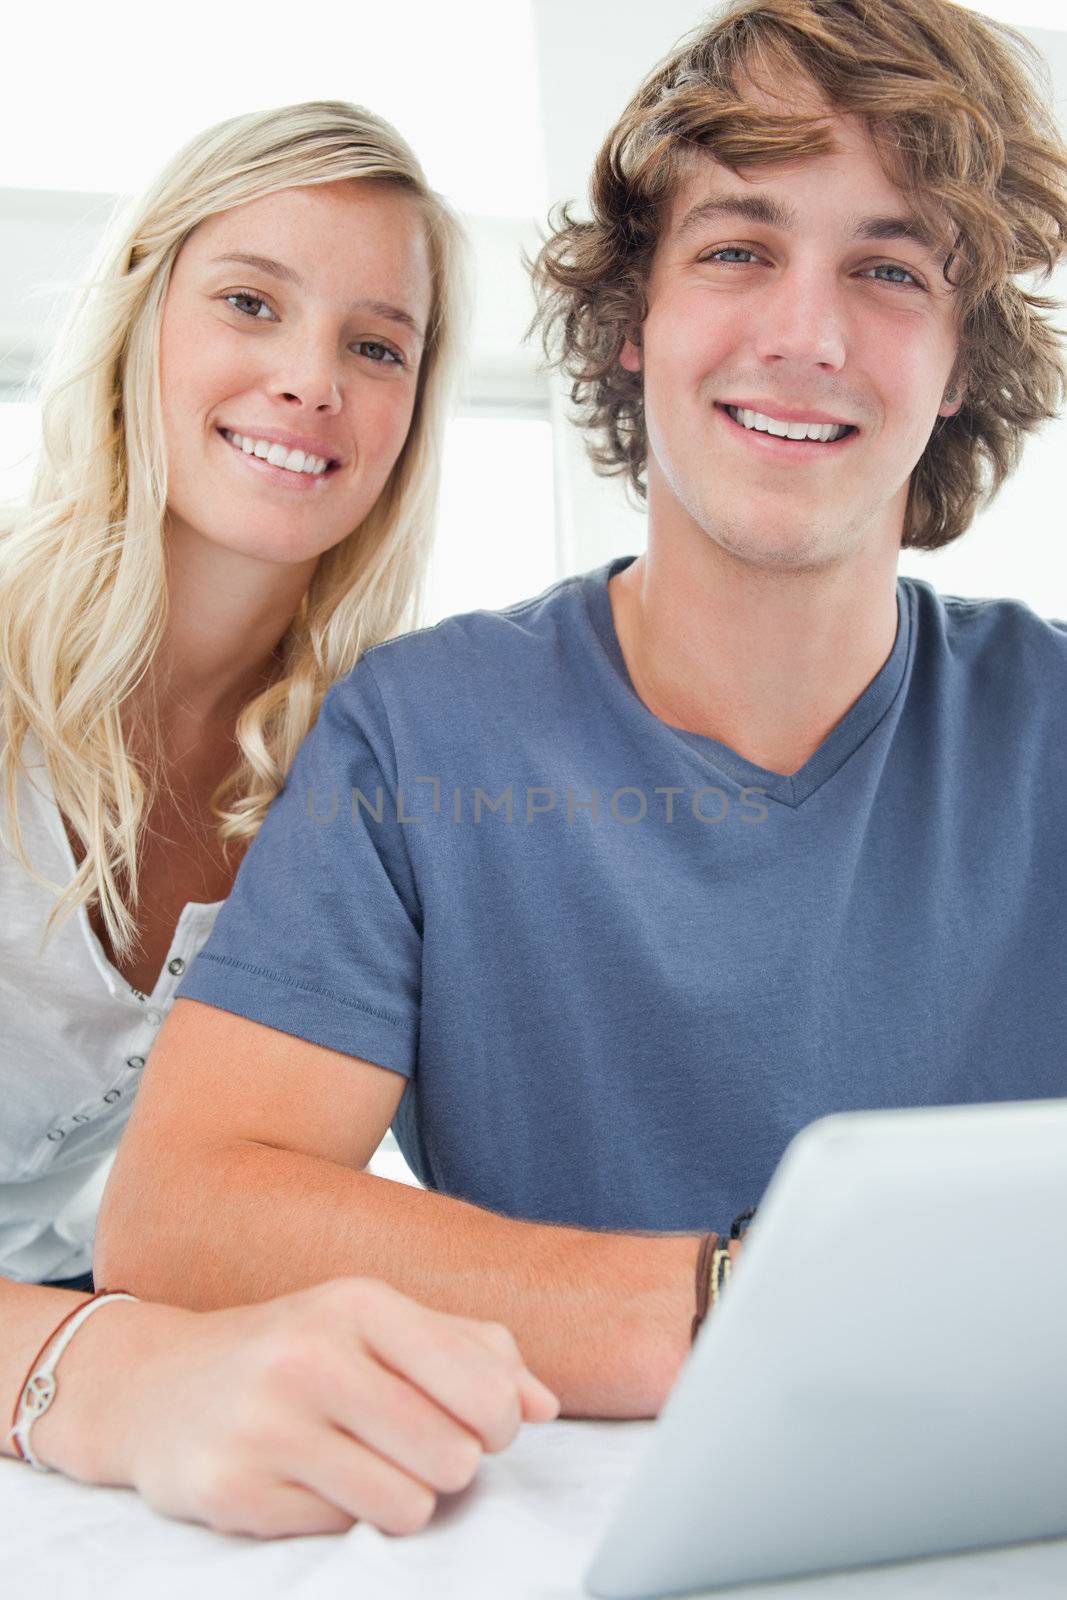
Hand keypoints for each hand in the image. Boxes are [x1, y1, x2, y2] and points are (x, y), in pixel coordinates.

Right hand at [33, 1277, 558, 1537]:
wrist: (156, 1384)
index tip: (477, 1426)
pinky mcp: (234, 1490)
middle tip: (410, 1448)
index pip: (483, 1388)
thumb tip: (544, 1405)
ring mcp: (267, 1424)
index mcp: (359, 1304)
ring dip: (399, 1499)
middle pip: (453, 1458)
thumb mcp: (376, 1323)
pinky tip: (303, 1479)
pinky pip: (341, 1532)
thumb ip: (470, 1348)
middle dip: (447, 1467)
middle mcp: (311, 1355)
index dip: (498, 1425)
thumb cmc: (293, 1350)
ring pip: (406, 1507)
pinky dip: (338, 1516)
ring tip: (361, 1464)